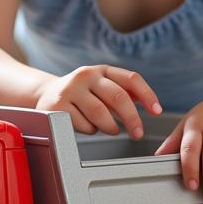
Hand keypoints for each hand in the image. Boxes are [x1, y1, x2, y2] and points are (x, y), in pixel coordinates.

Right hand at [35, 65, 161, 138]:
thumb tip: (151, 104)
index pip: (131, 78)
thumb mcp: (102, 87)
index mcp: (101, 70)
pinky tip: (86, 125)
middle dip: (132, 119)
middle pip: (118, 97)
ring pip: (101, 114)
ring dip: (111, 127)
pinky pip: (84, 125)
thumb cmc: (82, 94)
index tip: (157, 112)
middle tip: (138, 133)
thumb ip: (125, 92)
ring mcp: (70, 90)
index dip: (148, 95)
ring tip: (111, 130)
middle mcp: (86, 75)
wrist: (46, 95)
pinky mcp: (58, 106)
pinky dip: (91, 131)